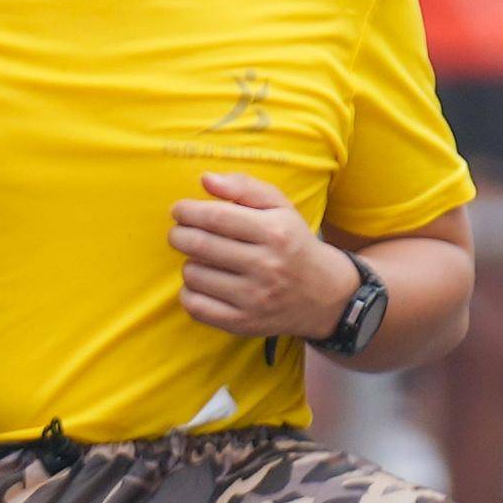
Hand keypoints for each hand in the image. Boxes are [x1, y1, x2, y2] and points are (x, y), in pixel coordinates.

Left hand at [168, 169, 349, 338]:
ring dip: (189, 263)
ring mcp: (255, 298)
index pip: (216, 217)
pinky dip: (189, 293)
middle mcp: (266, 266)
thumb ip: (244, 187)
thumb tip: (206, 179)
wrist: (324, 295)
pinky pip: (196, 307)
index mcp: (275, 232)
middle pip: (199, 245)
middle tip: (179, 233)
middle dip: (178, 235)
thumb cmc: (292, 243)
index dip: (188, 211)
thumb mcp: (280, 208)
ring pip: (194, 275)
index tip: (179, 210)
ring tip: (202, 260)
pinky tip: (202, 284)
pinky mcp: (244, 323)